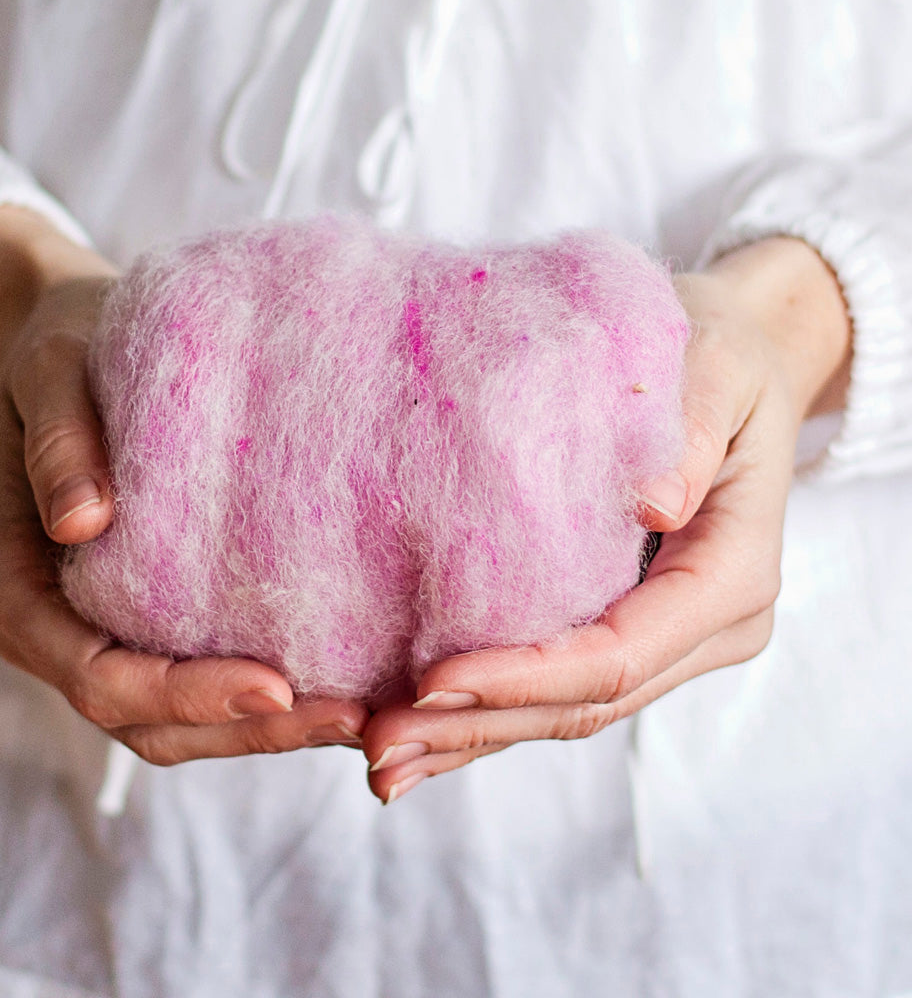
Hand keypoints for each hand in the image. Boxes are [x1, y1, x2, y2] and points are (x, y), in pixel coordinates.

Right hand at [0, 207, 366, 762]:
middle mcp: (52, 630)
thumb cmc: (61, 353)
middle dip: (244, 728)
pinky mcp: (142, 624)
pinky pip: (196, 687)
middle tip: (350, 716)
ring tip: (360, 716)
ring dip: (262, 732)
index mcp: (13, 585)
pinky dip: (259, 704)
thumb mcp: (49, 370)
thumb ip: (58, 440)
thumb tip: (82, 522)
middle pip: (142, 719)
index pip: (96, 674)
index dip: (184, 694)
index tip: (276, 684)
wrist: (70, 346)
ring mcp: (96, 635)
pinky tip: (335, 687)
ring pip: (173, 724)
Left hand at [360, 236, 851, 803]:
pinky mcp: (626, 627)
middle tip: (379, 750)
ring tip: (383, 761)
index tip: (427, 681)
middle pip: (582, 706)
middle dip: (479, 726)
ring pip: (565, 712)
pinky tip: (422, 731)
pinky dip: (490, 713)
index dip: (524, 677)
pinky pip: (556, 686)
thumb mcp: (721, 368)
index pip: (617, 655)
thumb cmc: (725, 356)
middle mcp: (703, 630)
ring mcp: (666, 640)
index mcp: (730, 579)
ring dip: (473, 737)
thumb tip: (653, 502)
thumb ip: (692, 433)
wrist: (739, 364)